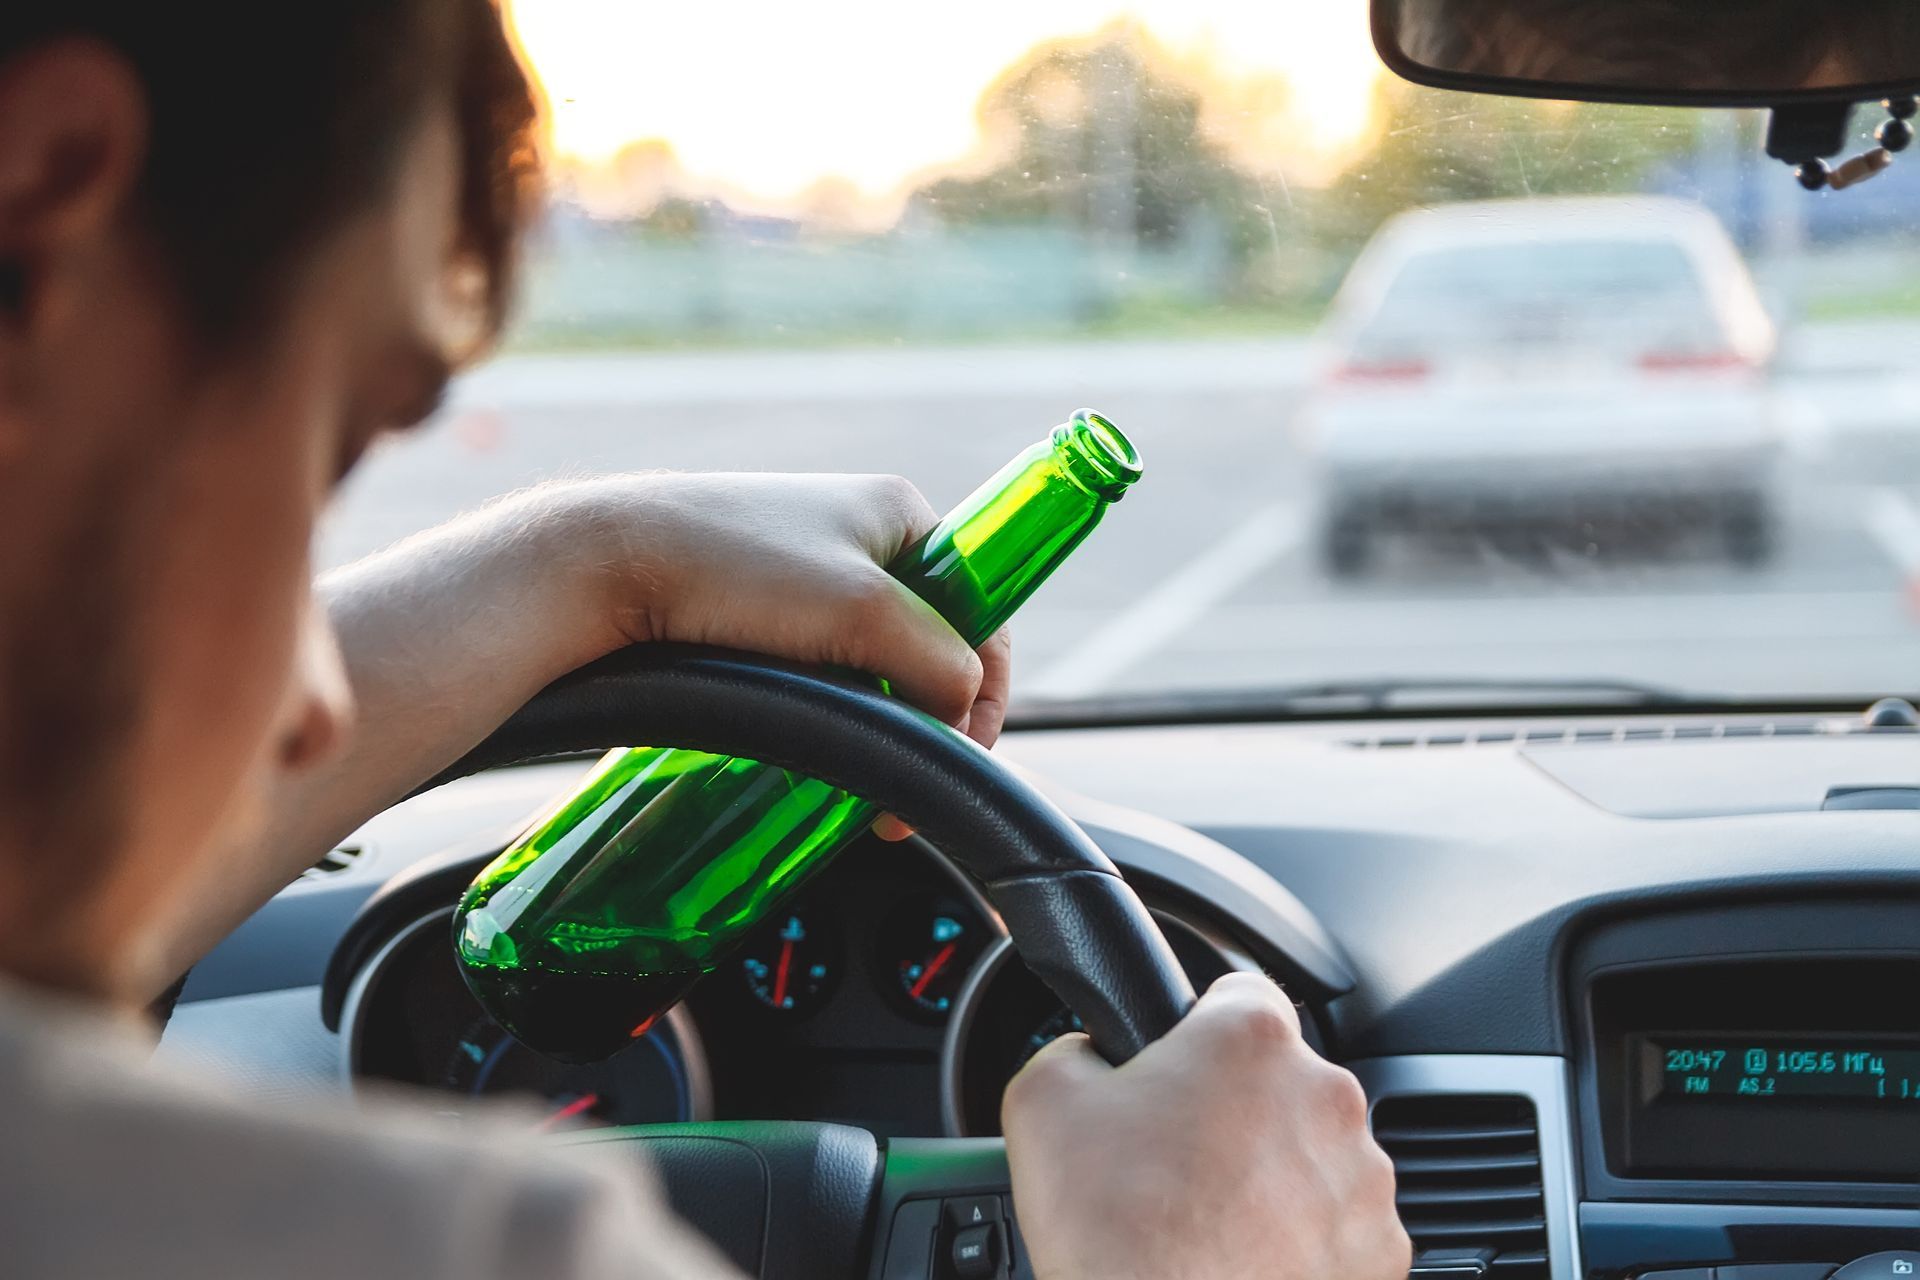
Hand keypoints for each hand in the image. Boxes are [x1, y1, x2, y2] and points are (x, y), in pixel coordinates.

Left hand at [567, 473, 1012, 834]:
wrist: (602, 565)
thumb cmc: (731, 568)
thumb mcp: (862, 612)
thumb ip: (938, 662)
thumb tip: (962, 710)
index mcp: (900, 513)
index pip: (982, 608)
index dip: (984, 688)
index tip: (961, 751)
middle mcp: (858, 537)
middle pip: (928, 645)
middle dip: (923, 718)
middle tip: (899, 786)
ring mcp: (805, 573)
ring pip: (871, 668)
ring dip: (873, 724)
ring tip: (853, 781)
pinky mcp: (756, 609)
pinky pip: (819, 672)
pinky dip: (827, 714)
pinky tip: (810, 747)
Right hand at [1001, 972, 1408, 1279]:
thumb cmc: (1118, 1233)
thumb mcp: (1042, 1101)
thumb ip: (1071, 1048)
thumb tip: (1087, 1055)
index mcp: (1253, 1039)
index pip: (1239, 992)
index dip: (1199, 1030)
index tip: (1179, 1067)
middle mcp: (1324, 1096)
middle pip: (1278, 1079)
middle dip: (1235, 1110)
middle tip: (1176, 1159)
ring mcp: (1362, 1179)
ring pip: (1314, 1153)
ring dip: (1274, 1175)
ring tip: (1210, 1218)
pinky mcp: (1379, 1249)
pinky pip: (1341, 1225)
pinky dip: (1305, 1239)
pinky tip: (1248, 1258)